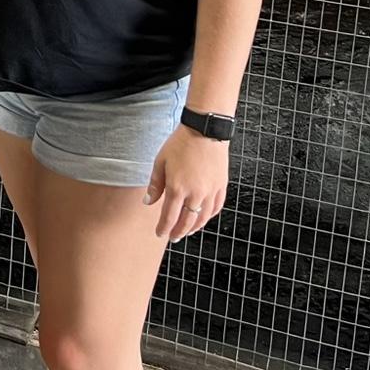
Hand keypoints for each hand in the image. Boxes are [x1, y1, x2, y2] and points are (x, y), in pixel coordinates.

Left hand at [144, 124, 227, 241]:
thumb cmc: (180, 144)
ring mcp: (210, 192)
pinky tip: (202, 218)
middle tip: (172, 237)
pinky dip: (208, 216)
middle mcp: (195, 194)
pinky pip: (215, 208)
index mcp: (177, 188)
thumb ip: (155, 184)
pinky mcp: (221, 187)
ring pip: (202, 218)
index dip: (164, 228)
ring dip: (193, 228)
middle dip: (178, 232)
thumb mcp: (161, 161)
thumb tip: (148, 202)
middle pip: (186, 222)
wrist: (205, 132)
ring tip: (186, 231)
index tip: (160, 234)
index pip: (169, 217)